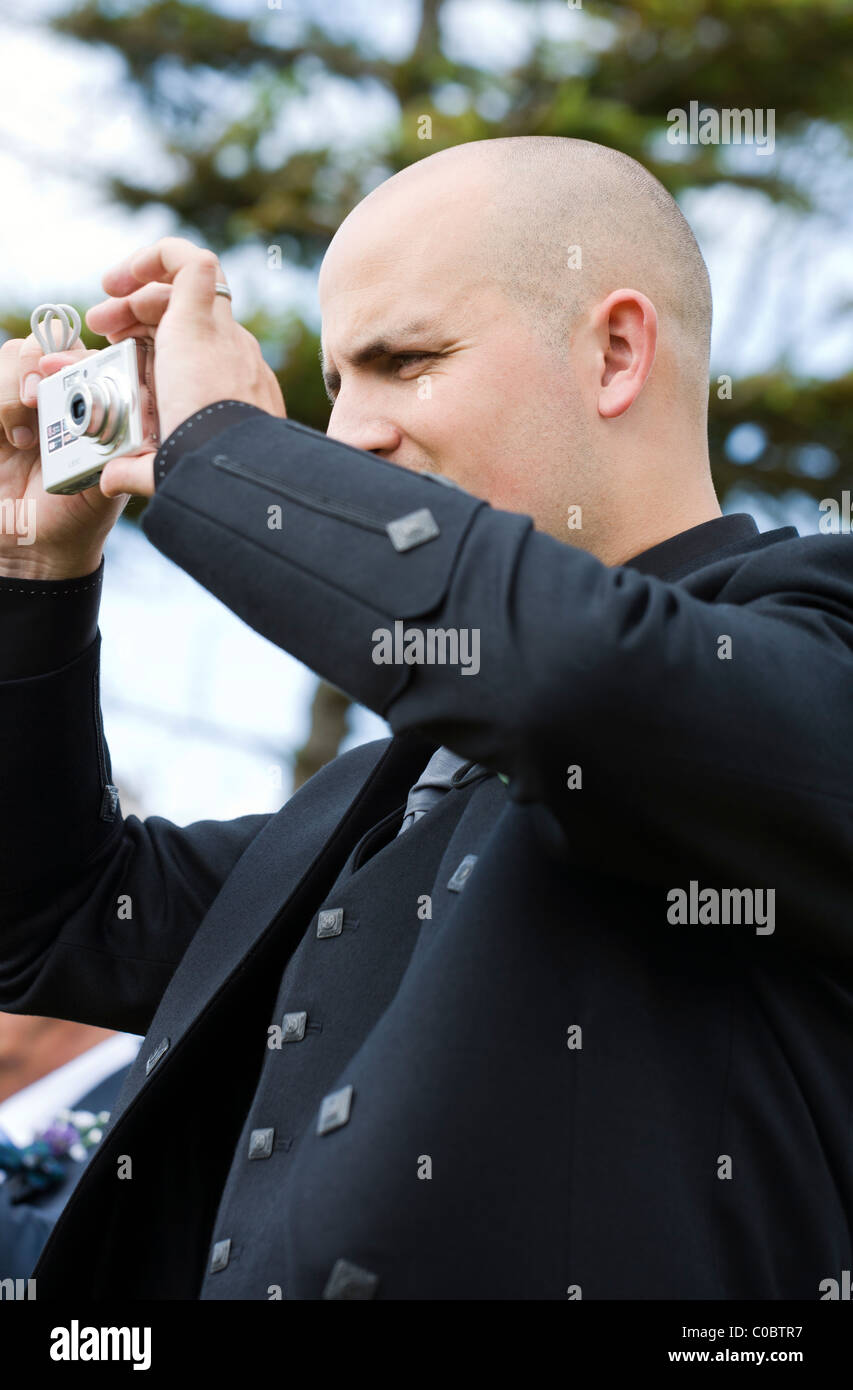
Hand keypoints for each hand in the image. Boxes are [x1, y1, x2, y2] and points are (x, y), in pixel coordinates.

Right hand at [0, 333, 129, 578]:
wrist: (35, 549)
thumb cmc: (79, 515)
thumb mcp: (108, 482)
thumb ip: (117, 446)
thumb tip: (133, 408)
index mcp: (93, 403)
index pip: (85, 352)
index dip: (74, 351)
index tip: (64, 371)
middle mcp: (57, 395)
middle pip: (44, 342)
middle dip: (37, 361)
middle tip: (36, 399)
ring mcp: (21, 404)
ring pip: (12, 356)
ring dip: (11, 387)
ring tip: (22, 437)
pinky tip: (7, 440)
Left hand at [86, 237, 287, 497]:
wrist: (225, 460)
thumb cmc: (203, 471)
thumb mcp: (164, 465)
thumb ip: (137, 467)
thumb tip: (111, 479)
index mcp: (231, 387)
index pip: (194, 346)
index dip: (150, 342)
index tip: (115, 352)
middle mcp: (235, 355)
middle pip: (187, 315)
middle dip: (138, 312)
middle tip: (101, 326)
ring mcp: (222, 333)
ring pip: (187, 287)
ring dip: (141, 287)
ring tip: (107, 294)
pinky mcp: (202, 314)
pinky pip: (191, 262)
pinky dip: (157, 255)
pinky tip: (122, 275)